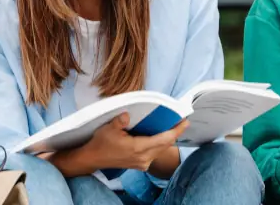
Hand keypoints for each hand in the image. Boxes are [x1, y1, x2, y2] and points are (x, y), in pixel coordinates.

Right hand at [72, 113, 187, 171]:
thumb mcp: (108, 129)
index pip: (163, 139)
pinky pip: (155, 153)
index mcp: (138, 148)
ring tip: (174, 126)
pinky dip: (160, 144)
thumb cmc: (101, 142)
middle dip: (175, 133)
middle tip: (182, 121)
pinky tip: (161, 135)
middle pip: (166, 144)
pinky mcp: (141, 165)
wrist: (94, 158)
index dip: (176, 130)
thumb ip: (119, 121)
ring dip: (168, 138)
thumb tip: (127, 115)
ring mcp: (143, 163)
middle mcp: (143, 158)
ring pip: (161, 149)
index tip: (185, 121)